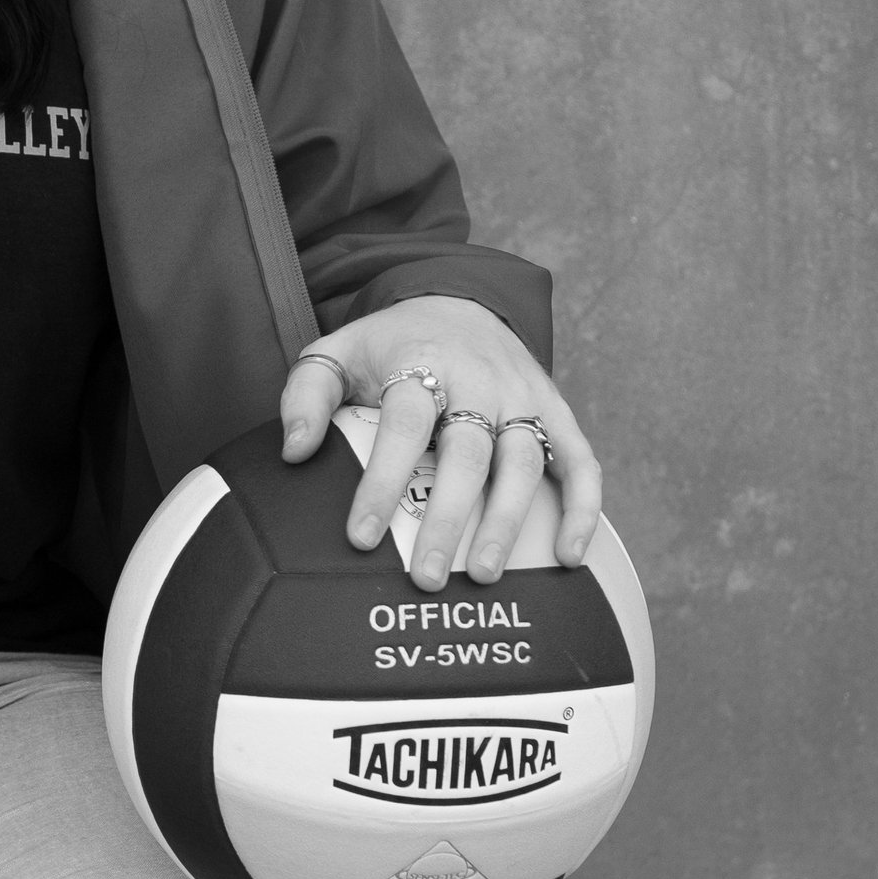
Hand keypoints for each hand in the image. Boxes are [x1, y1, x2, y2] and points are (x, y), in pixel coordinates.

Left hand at [277, 299, 602, 585]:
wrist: (459, 301)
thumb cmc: (392, 345)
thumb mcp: (337, 353)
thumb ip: (307, 396)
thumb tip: (294, 451)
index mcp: (423, 362)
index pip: (404, 425)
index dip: (383, 481)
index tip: (361, 536)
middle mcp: (481, 380)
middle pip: (469, 452)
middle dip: (449, 519)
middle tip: (426, 577)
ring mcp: (524, 397)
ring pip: (525, 461)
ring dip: (508, 521)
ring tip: (483, 575)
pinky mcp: (557, 412)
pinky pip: (581, 462)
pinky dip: (583, 509)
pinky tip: (569, 557)